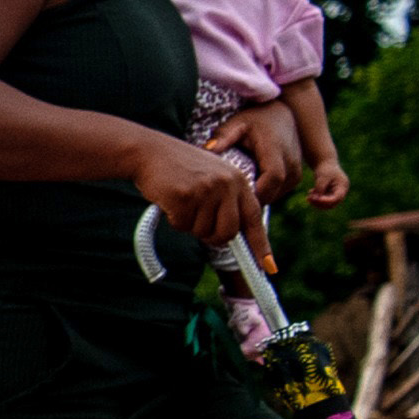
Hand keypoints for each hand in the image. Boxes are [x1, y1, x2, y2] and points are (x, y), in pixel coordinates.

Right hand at [131, 134, 261, 249]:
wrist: (150, 151)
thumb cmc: (179, 168)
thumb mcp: (212, 177)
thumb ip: (226, 201)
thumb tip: (230, 235)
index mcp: (238, 180)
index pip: (253, 218)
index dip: (260, 245)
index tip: (268, 267)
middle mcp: (227, 185)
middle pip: (227, 233)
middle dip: (212, 236)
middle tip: (197, 223)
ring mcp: (207, 190)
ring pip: (202, 231)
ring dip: (188, 224)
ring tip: (181, 201)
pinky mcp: (185, 196)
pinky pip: (182, 225)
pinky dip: (173, 219)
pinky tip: (170, 200)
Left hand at [205, 102, 303, 203]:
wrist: (279, 116)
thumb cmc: (253, 119)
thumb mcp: (236, 124)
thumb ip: (224, 137)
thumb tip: (208, 149)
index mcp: (277, 149)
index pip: (272, 179)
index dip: (253, 192)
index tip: (231, 196)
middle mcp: (292, 162)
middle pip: (272, 192)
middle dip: (249, 199)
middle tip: (225, 199)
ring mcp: (297, 171)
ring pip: (275, 196)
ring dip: (256, 197)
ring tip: (235, 192)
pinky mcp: (296, 177)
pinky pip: (278, 193)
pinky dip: (262, 194)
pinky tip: (246, 187)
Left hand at [307, 159, 350, 206]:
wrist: (324, 162)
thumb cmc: (324, 168)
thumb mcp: (322, 177)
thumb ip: (320, 188)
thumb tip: (316, 199)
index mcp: (343, 186)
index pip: (336, 198)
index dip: (326, 200)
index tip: (315, 199)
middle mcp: (342, 191)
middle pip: (333, 203)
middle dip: (320, 203)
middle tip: (309, 199)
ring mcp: (336, 193)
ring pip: (327, 204)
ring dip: (317, 202)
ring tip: (308, 197)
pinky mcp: (330, 193)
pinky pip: (324, 200)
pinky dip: (316, 199)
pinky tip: (310, 192)